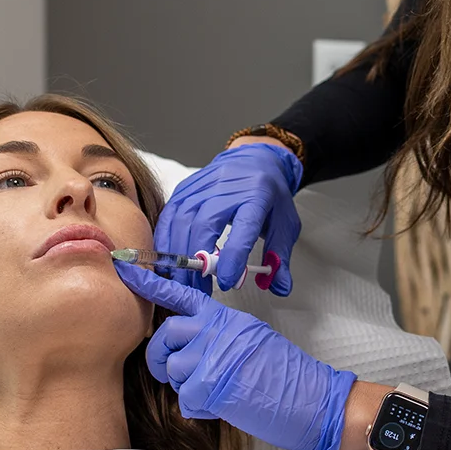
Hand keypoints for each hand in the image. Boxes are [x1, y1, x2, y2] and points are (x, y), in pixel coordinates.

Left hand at [114, 261, 355, 449]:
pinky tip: (222, 405)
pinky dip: (199, 409)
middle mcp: (216, 329)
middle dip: (161, 358)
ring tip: (213, 391)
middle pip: (165, 335)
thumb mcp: (249, 337)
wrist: (310, 397)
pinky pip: (185, 400)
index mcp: (224, 316)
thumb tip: (188, 343)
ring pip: (171, 371)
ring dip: (185, 388)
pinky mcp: (210, 383)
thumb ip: (217, 333)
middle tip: (172, 373)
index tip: (124, 267)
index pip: (180, 293)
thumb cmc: (283, 373)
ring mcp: (212, 354)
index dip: (149, 282)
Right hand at [155, 142, 302, 294]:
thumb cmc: (270, 195)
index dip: (233, 257)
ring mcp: (203, 184)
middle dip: (198, 262)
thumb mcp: (286, 224)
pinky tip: (167, 259)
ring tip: (181, 281)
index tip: (228, 281)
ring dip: (178, 255)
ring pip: (182, 220)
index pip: (243, 227)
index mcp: (257, 194)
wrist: (255, 159)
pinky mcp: (186, 187)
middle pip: (205, 224)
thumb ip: (280, 258)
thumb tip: (279, 287)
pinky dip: (165, 239)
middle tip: (198, 290)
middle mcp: (228, 186)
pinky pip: (170, 214)